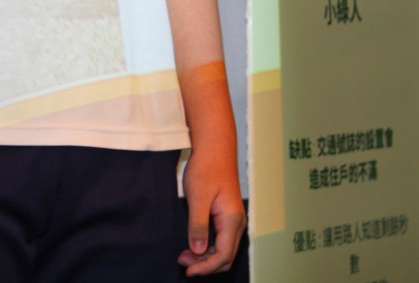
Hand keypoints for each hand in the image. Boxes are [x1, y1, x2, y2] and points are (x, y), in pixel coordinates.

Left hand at [177, 147, 244, 275]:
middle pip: (225, 256)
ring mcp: (232, 219)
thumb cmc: (206, 167)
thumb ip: (198, 225)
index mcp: (232, 219)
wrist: (214, 147)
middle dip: (205, 265)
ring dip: (205, 257)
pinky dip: (207, 247)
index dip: (206, 267)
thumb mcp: (198, 197)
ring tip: (184, 255)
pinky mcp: (225, 215)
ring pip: (223, 249)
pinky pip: (220, 239)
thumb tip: (198, 252)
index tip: (188, 270)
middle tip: (182, 262)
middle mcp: (236, 222)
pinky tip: (192, 244)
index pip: (223, 255)